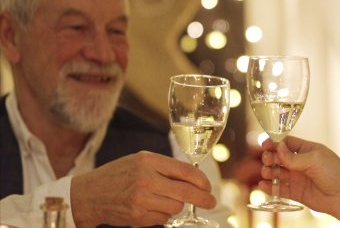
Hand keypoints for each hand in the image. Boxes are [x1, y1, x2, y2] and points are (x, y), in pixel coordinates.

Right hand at [70, 151, 215, 227]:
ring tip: (161, 200)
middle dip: (203, 199)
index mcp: (148, 161)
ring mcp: (141, 199)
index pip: (185, 171)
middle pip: (185, 192)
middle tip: (211, 202)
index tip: (208, 187)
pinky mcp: (137, 216)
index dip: (201, 181)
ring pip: (176, 207)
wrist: (88, 195)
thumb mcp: (140, 161)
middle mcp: (145, 179)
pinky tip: (149, 208)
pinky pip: (163, 218)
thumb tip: (194, 179)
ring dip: (175, 206)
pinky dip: (161, 215)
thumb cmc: (118, 175)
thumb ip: (165, 167)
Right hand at [259, 136, 339, 227]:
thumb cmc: (335, 174)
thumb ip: (294, 156)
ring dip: (269, 171)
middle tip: (268, 160)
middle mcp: (301, 163)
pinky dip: (270, 187)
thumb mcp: (314, 160)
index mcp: (307, 150)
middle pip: (279, 157)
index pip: (287, 143)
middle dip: (270, 157)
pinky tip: (264, 185)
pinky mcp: (296, 192)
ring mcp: (298, 177)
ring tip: (267, 172)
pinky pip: (280, 189)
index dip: (275, 143)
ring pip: (278, 173)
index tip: (265, 144)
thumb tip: (278, 148)